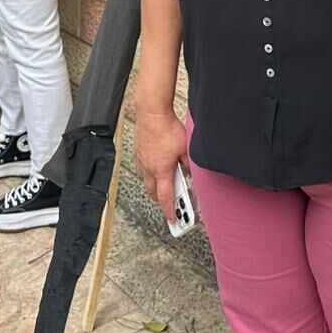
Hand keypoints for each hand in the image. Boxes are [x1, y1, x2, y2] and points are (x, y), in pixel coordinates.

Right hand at [134, 106, 189, 221]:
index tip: (173, 219)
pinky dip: (148, 174)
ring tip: (163, 187)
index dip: (170, 211)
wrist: (152, 113)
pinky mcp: (138, 151)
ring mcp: (142, 160)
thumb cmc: (167, 128)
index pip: (165, 198)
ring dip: (154, 188)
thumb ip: (189, 164)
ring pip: (146, 181)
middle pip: (152, 193)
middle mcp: (149, 168)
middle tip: (170, 204)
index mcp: (161, 170)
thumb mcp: (186, 148)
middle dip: (160, 201)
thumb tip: (193, 172)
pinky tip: (155, 168)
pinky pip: (142, 169)